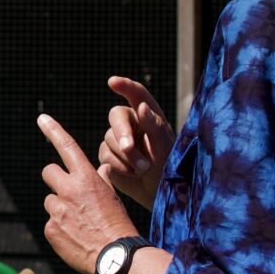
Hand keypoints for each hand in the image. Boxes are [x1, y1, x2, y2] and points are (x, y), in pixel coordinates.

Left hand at [38, 112, 138, 273]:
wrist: (114, 258)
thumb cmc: (118, 225)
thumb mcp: (113, 197)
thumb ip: (102, 180)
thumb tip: (100, 167)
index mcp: (86, 178)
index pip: (67, 146)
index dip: (53, 130)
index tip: (41, 118)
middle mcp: (68, 190)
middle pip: (49, 172)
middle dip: (57, 180)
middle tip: (70, 194)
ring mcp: (57, 210)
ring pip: (51, 200)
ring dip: (60, 207)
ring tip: (79, 222)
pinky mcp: (50, 229)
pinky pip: (51, 223)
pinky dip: (60, 228)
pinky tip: (75, 237)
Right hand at [96, 76, 173, 208]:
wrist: (159, 192)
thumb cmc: (169, 167)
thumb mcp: (165, 146)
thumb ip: (154, 127)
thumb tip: (141, 107)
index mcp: (148, 115)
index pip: (137, 95)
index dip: (125, 86)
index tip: (113, 82)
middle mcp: (131, 124)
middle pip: (116, 117)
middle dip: (122, 133)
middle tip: (128, 147)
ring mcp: (117, 140)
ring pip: (110, 140)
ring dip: (126, 156)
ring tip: (143, 169)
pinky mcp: (108, 156)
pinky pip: (105, 156)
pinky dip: (119, 166)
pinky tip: (133, 174)